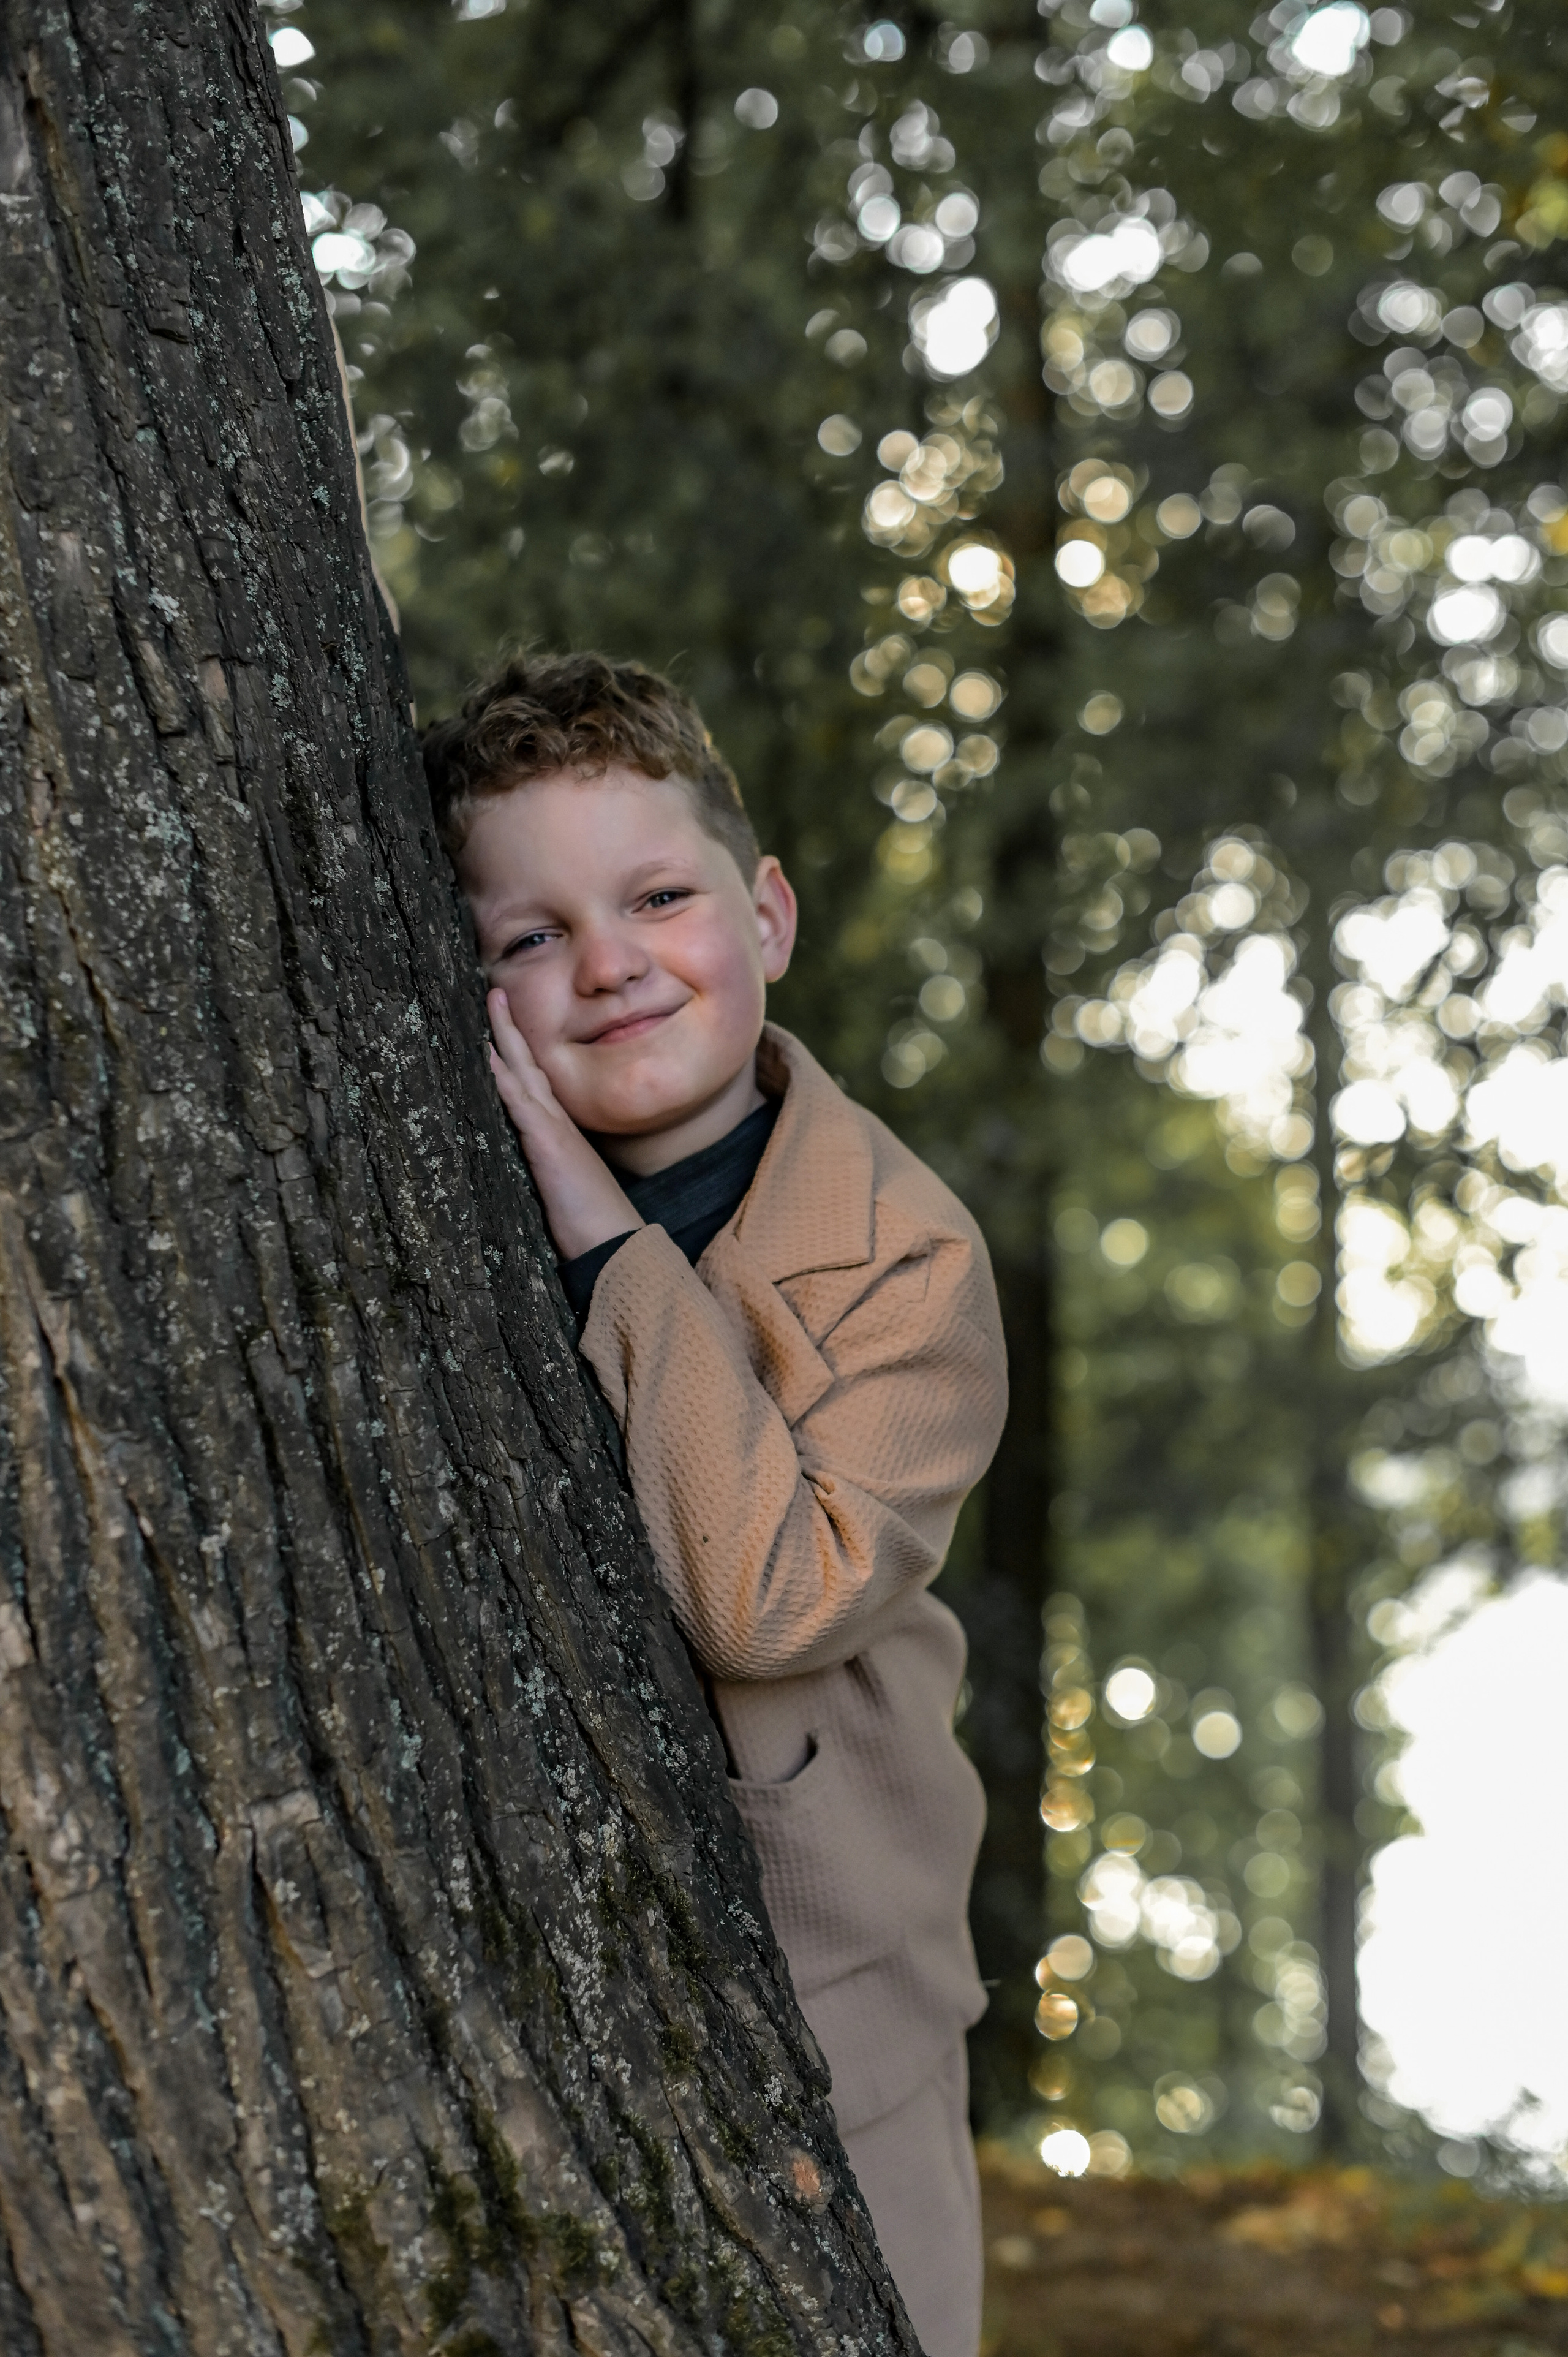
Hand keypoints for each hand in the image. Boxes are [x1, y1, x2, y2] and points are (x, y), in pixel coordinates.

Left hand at [485, 991, 644, 1259]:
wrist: (613, 1246)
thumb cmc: (588, 1225)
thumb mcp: (561, 1188)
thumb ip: (545, 1168)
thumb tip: (529, 1163)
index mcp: (559, 1133)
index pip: (534, 1084)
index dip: (517, 1054)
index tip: (501, 1026)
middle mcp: (557, 1123)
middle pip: (530, 1065)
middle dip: (510, 1028)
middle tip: (495, 992)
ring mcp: (554, 1131)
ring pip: (525, 1073)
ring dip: (506, 1037)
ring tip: (493, 1002)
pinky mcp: (549, 1145)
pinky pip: (522, 1102)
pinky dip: (505, 1076)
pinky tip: (490, 1054)